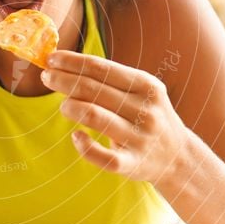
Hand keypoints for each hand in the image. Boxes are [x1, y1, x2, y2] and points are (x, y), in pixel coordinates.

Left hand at [41, 50, 188, 189]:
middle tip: (47, 77)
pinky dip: (84, 146)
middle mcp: (145, 110)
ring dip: (70, 107)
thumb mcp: (141, 90)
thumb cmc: (147, 115)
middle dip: (64, 80)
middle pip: (93, 90)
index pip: (101, 68)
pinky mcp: (132, 164)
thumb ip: (109, 78)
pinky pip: (102, 157)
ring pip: (94, 117)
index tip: (52, 59)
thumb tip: (66, 64)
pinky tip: (76, 136)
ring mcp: (139, 138)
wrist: (177, 156)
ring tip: (63, 105)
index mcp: (146, 86)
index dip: (72, 62)